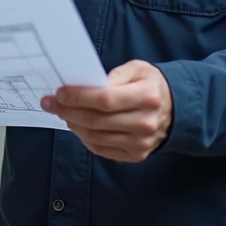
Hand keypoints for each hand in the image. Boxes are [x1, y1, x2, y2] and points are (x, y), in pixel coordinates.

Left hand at [40, 60, 172, 162]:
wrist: (175, 110)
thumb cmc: (151, 85)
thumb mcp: (138, 69)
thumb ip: (116, 74)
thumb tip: (89, 85)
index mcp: (147, 97)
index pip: (105, 100)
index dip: (79, 97)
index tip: (60, 92)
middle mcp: (145, 123)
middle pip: (97, 121)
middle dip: (68, 111)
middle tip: (50, 103)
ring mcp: (141, 143)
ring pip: (96, 138)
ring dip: (73, 125)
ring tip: (62, 113)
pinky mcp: (136, 156)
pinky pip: (102, 150)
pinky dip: (85, 138)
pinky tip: (77, 126)